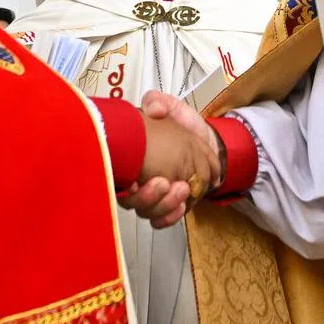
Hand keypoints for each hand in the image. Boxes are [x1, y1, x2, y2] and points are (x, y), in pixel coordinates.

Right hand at [117, 94, 221, 228]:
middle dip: (149, 198)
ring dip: (165, 205)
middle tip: (166, 183)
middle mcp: (136, 179)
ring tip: (182, 189)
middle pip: (133, 202)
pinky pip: (162, 220)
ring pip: (148, 212)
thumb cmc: (182, 125)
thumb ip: (158, 103)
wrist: (204, 140)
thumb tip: (154, 109)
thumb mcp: (170, 108)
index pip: (118, 177)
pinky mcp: (166, 204)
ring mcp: (150, 193)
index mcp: (131, 157)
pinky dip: (172, 216)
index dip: (124, 186)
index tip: (134, 183)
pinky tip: (182, 205)